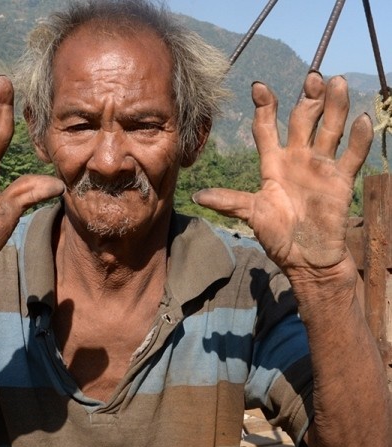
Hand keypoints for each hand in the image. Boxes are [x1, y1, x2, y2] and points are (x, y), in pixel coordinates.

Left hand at [193, 73, 372, 276]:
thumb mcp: (252, 215)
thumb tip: (198, 196)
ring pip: (330, 129)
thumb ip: (230, 202)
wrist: (305, 258)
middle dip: (307, 99)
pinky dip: (358, 138)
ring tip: (336, 83)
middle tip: (312, 76)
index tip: (258, 86)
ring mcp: (321, 167)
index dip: (265, 107)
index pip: (268, 128)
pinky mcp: (341, 180)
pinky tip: (360, 119)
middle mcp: (298, 159)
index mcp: (273, 164)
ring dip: (334, 106)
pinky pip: (352, 155)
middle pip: (304, 121)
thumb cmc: (277, 235)